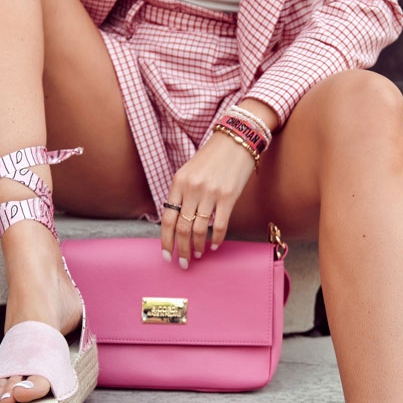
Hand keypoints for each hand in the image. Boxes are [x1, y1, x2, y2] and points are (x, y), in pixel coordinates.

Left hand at [160, 131, 257, 266]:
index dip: (166, 240)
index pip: (167, 218)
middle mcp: (192, 188)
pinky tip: (215, 245)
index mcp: (178, 182)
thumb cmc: (212, 157)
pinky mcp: (228, 197)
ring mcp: (210, 193)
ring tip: (198, 254)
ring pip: (199, 229)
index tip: (166, 255)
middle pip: (182, 228)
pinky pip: (219, 225)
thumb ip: (182, 194)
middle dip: (181, 249)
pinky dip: (216, 239)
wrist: (236, 139)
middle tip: (183, 262)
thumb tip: (177, 222)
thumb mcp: (189, 171)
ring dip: (197, 246)